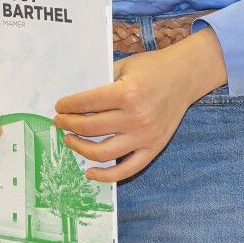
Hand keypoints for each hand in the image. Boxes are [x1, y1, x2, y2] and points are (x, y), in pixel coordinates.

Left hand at [52, 26, 226, 182]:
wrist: (184, 77)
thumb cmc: (152, 68)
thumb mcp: (124, 66)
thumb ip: (101, 83)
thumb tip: (73, 101)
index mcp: (127, 93)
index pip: (86, 104)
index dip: (67, 106)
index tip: (59, 107)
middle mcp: (136, 117)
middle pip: (90, 128)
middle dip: (68, 124)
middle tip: (59, 121)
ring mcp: (145, 136)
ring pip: (102, 153)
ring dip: (79, 148)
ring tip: (69, 140)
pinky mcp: (154, 148)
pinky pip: (126, 170)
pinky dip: (105, 176)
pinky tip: (88, 171)